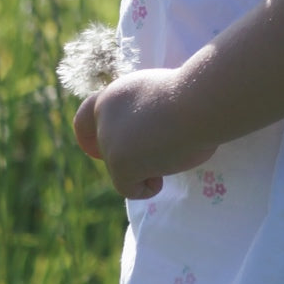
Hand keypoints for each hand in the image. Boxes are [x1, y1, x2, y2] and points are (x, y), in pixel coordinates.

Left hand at [73, 68, 216, 200]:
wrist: (199, 101)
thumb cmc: (194, 98)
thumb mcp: (160, 100)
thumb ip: (143, 116)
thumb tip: (146, 142)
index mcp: (115, 95)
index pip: (85, 118)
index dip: (90, 138)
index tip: (99, 153)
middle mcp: (104, 114)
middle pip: (110, 151)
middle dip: (133, 159)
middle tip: (162, 153)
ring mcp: (108, 139)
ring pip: (123, 171)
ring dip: (148, 167)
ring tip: (173, 148)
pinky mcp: (117, 162)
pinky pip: (130, 189)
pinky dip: (149, 187)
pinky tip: (167, 165)